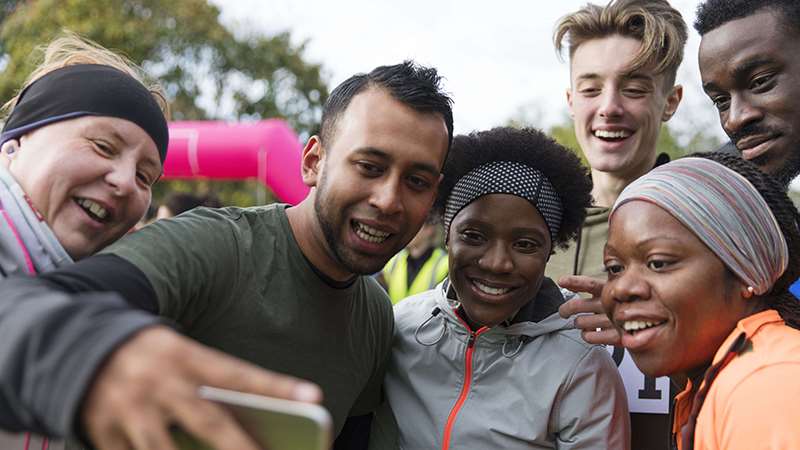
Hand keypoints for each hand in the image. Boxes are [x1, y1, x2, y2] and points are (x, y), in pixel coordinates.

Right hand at [81, 326, 321, 449]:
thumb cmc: (149, 356)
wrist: (75, 344)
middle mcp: (160, 381)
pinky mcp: (103, 432)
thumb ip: (208, 389)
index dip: (276, 387)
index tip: (313, 398)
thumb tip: (243, 430)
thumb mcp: (179, 356)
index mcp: (184, 356)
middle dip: (240, 446)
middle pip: (208, 421)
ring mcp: (130, 410)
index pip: (238, 374)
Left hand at [557, 275, 619, 345]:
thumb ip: (590, 286)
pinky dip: (586, 335)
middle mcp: (610, 304)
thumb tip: (565, 281)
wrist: (648, 325)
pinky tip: (590, 332)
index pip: (589, 284)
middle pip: (577, 305)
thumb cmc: (623, 305)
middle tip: (563, 312)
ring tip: (581, 322)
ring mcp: (613, 320)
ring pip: (580, 322)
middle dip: (565, 309)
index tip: (562, 281)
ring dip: (578, 323)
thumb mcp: (611, 291)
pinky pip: (589, 337)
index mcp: (609, 290)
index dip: (574, 282)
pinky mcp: (616, 336)